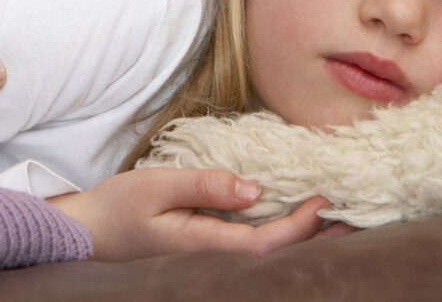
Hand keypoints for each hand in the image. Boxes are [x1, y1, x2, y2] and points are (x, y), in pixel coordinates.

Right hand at [48, 168, 345, 260]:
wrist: (87, 232)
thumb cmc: (118, 208)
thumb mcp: (157, 186)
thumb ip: (205, 186)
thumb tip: (256, 189)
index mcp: (204, 244)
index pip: (267, 242)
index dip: (302, 226)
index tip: (327, 200)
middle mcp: (212, 256)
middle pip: (276, 253)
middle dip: (315, 236)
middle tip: (354, 214)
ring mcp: (208, 255)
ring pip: (266, 249)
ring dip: (300, 234)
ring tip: (334, 216)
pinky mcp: (203, 246)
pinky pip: (249, 241)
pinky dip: (277, 229)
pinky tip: (289, 216)